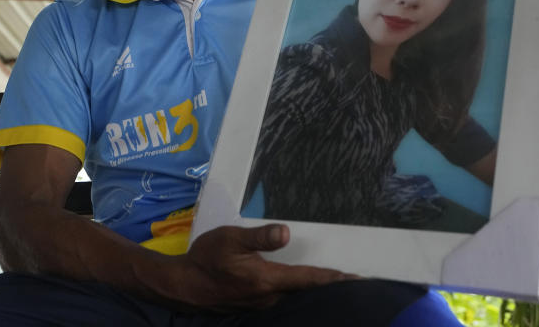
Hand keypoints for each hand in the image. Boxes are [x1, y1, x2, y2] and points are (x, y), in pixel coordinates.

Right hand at [167, 224, 352, 310]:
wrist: (183, 286)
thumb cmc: (206, 258)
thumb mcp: (230, 239)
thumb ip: (259, 237)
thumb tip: (286, 233)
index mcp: (267, 280)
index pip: (308, 280)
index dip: (332, 279)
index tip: (355, 279)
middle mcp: (269, 298)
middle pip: (305, 293)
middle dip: (327, 286)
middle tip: (351, 281)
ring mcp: (260, 305)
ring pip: (293, 297)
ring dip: (311, 290)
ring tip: (329, 282)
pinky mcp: (252, 306)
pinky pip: (281, 299)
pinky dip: (295, 292)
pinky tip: (296, 286)